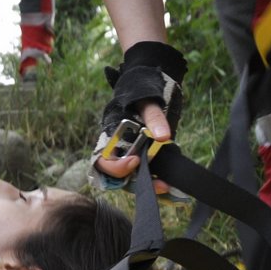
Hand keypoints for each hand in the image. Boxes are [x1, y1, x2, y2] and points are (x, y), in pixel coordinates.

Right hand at [93, 41, 186, 181]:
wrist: (149, 84)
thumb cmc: (141, 89)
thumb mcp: (146, 99)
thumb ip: (154, 117)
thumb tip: (163, 136)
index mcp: (110, 135)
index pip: (102, 160)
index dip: (116, 166)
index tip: (135, 161)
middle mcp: (117, 148)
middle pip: (116, 176)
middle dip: (135, 182)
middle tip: (158, 183)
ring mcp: (131, 153)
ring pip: (130, 179)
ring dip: (146, 184)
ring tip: (165, 185)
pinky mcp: (145, 155)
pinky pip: (144, 174)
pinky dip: (154, 180)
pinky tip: (167, 181)